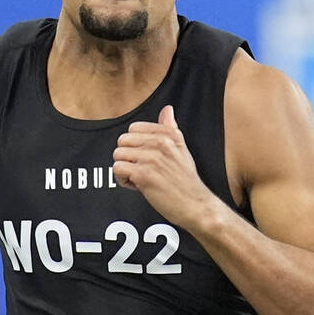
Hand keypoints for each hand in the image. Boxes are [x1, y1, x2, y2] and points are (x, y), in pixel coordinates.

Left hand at [113, 105, 216, 229]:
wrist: (195, 205)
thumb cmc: (187, 181)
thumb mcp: (182, 149)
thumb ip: (171, 127)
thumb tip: (167, 109)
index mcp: (168, 135)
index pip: (133, 129)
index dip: (136, 145)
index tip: (147, 158)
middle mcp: (160, 144)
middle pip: (122, 141)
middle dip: (128, 157)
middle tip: (142, 169)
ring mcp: (151, 159)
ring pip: (118, 155)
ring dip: (125, 170)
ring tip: (141, 178)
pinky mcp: (143, 175)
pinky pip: (118, 170)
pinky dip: (124, 180)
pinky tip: (138, 186)